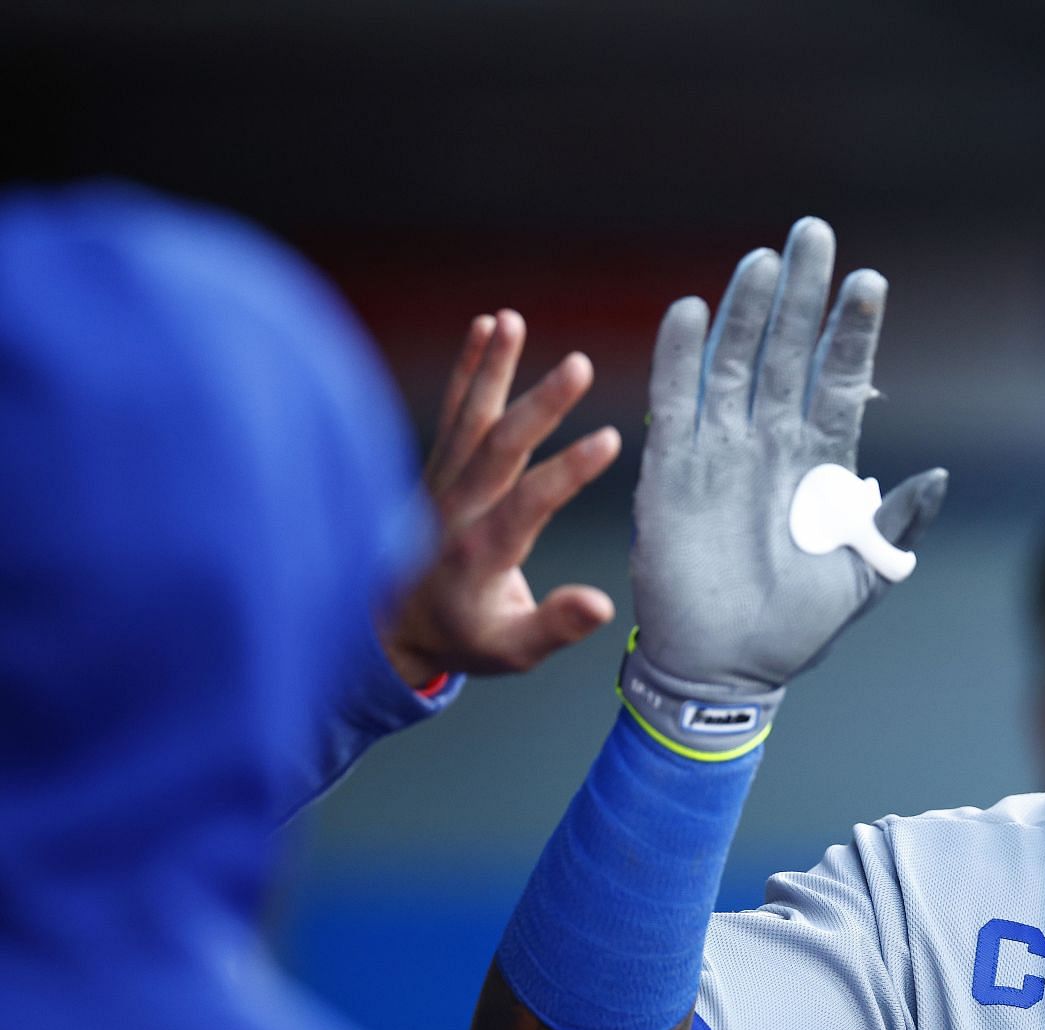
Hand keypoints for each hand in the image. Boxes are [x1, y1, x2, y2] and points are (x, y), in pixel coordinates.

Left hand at [379, 311, 620, 687]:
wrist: (390, 624)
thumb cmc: (462, 635)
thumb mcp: (511, 650)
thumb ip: (555, 625)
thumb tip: (602, 604)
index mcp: (481, 554)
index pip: (529, 505)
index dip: (568, 473)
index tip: (609, 440)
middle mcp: (457, 510)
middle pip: (499, 448)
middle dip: (539, 405)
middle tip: (578, 365)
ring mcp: (443, 482)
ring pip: (471, 417)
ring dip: (492, 367)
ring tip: (511, 320)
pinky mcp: (439, 466)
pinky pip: (455, 409)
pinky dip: (468, 367)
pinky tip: (486, 325)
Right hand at [623, 217, 945, 754]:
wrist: (725, 670)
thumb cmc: (794, 630)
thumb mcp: (863, 578)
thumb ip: (895, 526)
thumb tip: (936, 474)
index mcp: (820, 467)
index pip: (839, 381)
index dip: (852, 333)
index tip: (870, 282)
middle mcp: (771, 445)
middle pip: (788, 354)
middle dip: (802, 295)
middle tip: (815, 232)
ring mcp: (721, 453)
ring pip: (735, 365)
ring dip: (748, 312)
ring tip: (765, 260)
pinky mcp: (673, 471)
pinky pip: (675, 403)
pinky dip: (681, 358)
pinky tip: (692, 310)